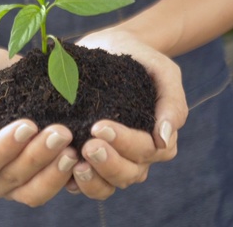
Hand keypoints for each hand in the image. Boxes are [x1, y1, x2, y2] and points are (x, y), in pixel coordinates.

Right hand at [0, 47, 78, 206]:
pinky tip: (78, 153)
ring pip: (31, 192)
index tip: (28, 125)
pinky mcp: (32, 180)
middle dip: (36, 156)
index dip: (3, 149)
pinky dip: (64, 176)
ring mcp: (7, 185)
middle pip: (8, 180)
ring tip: (71, 146)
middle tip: (60, 131)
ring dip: (54, 171)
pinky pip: (48, 188)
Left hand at [69, 28, 187, 198]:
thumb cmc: (139, 59)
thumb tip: (165, 139)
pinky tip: (59, 166)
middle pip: (128, 174)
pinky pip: (81, 183)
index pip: (147, 150)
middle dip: (108, 163)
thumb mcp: (162, 71)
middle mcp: (135, 156)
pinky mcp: (84, 160)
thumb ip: (172, 102)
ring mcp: (110, 161)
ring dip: (92, 179)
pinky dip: (72, 181)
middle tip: (87, 145)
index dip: (125, 143)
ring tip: (75, 162)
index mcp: (157, 138)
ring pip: (106, 186)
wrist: (108, 47)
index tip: (100, 126)